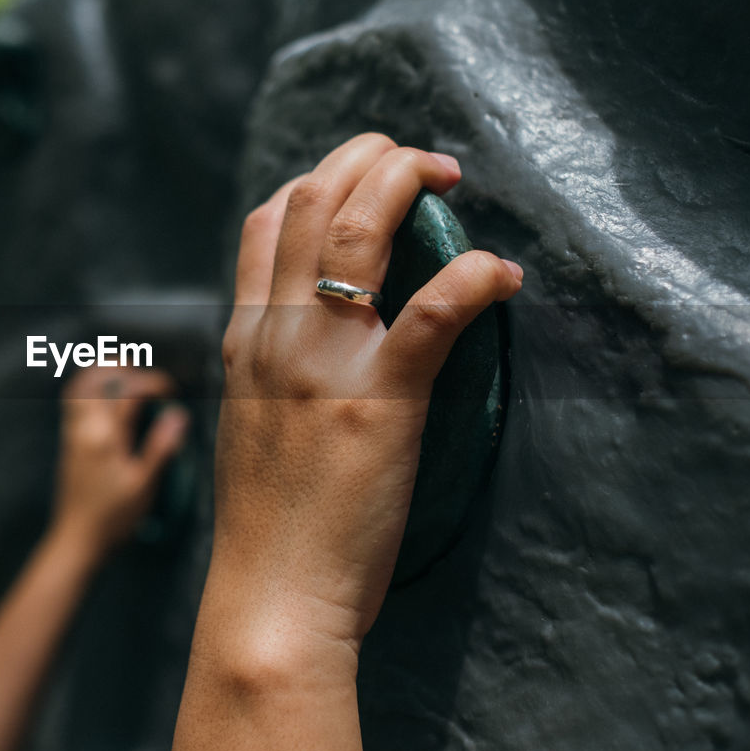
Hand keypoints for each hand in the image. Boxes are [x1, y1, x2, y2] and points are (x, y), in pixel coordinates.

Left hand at [51, 367, 189, 557]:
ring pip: (82, 382)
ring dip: (106, 373)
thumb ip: (160, 447)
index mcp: (104, 436)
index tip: (172, 393)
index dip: (154, 383)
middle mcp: (84, 426)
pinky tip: (111, 399)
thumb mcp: (144, 485)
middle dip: (128, 369)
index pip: (129, 390)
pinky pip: (75, 398)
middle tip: (150, 384)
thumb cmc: (113, 517)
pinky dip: (92, 386)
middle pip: (99, 375)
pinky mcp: (68, 439)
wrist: (76, 540)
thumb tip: (179, 415)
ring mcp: (73, 431)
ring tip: (131, 381)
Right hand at [213, 134, 522, 658]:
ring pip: (361, 229)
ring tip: (450, 177)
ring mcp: (324, 363)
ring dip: (408, 182)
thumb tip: (308, 337)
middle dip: (369, 156)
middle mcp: (278, 335)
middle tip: (420, 161)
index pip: (268, 220)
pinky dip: (475, 277)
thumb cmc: (269, 524)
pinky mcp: (380, 401)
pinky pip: (433, 311)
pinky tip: (503, 274)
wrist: (270, 595)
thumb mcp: (250, 423)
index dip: (319, 177)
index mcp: (247, 340)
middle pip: (313, 200)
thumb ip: (270, 369)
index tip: (362, 177)